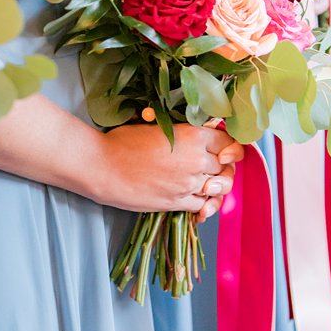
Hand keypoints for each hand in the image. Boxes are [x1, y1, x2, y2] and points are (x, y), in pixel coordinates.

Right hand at [94, 122, 243, 215]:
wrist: (101, 166)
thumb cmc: (124, 142)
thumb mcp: (158, 125)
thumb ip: (184, 129)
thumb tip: (203, 131)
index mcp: (193, 135)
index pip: (228, 142)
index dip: (228, 147)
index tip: (223, 151)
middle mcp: (196, 159)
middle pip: (227, 167)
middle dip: (223, 168)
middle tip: (214, 169)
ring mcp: (188, 183)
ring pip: (219, 188)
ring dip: (216, 187)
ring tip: (207, 185)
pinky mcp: (177, 202)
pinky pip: (203, 206)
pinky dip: (205, 205)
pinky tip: (200, 204)